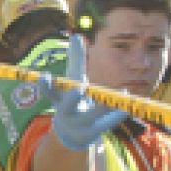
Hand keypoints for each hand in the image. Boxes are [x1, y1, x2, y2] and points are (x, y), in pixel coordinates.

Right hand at [40, 33, 127, 150]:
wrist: (72, 135)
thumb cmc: (74, 99)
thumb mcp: (73, 80)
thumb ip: (75, 60)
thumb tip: (76, 36)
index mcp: (59, 98)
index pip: (50, 91)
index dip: (46, 85)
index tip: (44, 76)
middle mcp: (65, 112)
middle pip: (67, 106)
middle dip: (73, 98)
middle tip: (80, 88)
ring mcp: (78, 125)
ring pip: (92, 115)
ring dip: (104, 106)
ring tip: (122, 94)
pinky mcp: (91, 134)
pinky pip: (105, 124)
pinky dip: (116, 115)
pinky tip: (127, 107)